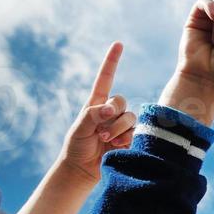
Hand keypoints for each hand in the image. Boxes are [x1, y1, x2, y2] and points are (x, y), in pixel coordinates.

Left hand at [56, 42, 135, 186]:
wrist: (83, 169)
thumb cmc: (77, 146)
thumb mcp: (80, 127)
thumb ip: (94, 114)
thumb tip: (111, 108)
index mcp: (97, 103)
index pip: (106, 78)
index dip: (112, 61)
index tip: (118, 44)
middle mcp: (111, 111)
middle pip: (121, 101)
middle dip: (113, 116)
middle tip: (101, 133)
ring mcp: (122, 124)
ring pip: (130, 117)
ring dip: (118, 130)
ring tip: (107, 141)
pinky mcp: (131, 138)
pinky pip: (136, 132)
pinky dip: (126, 139)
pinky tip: (117, 147)